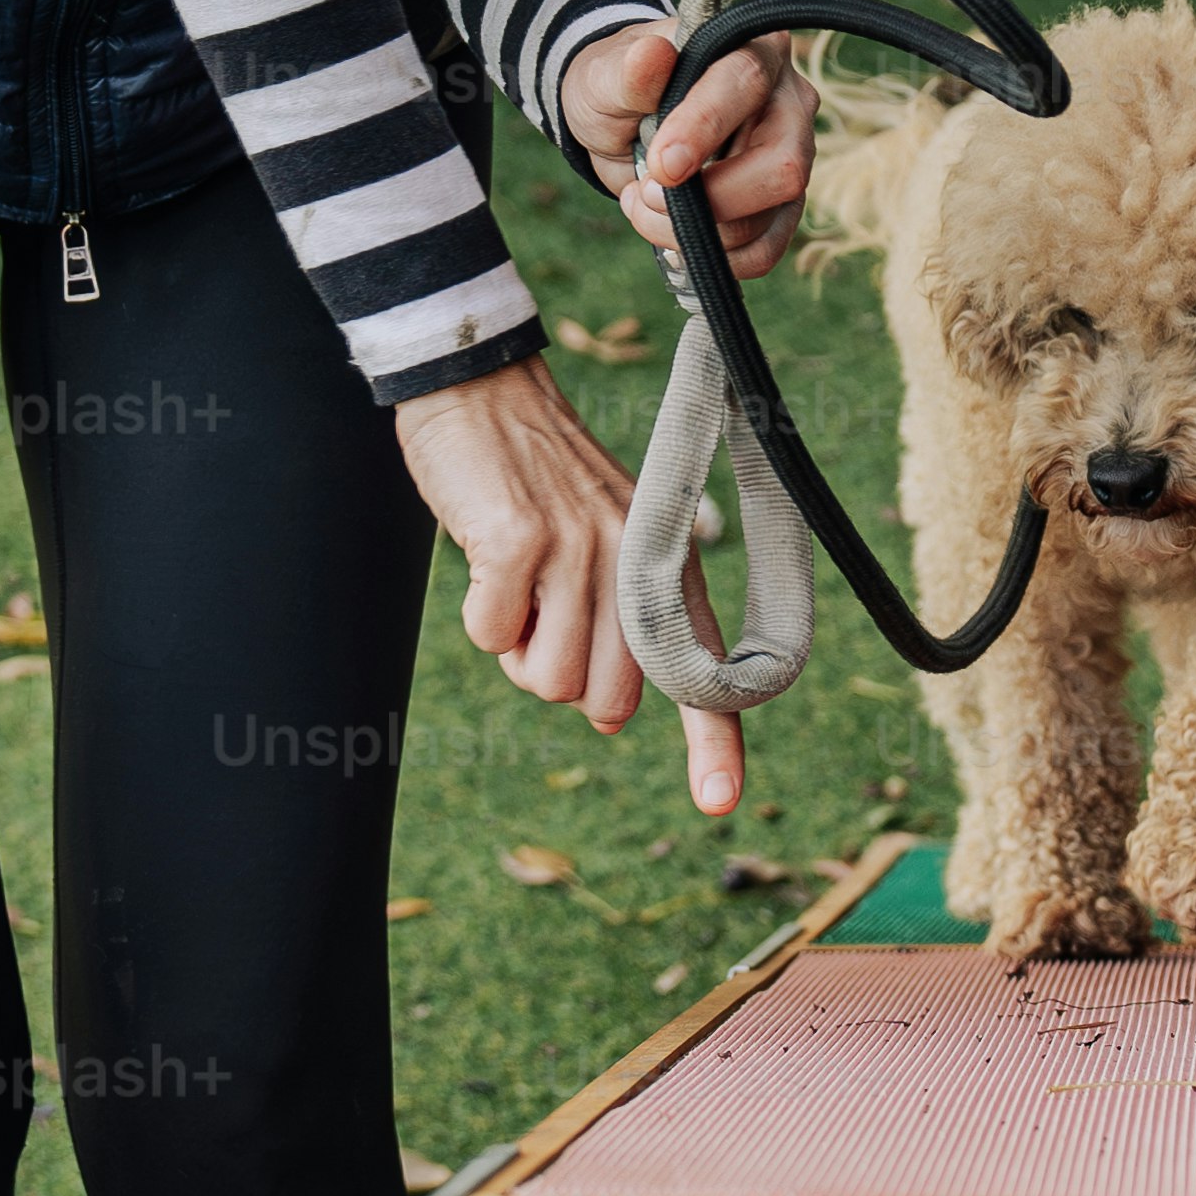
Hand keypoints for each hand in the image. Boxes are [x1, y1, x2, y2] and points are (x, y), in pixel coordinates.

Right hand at [389, 357, 745, 816]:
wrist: (483, 391)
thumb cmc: (539, 481)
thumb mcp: (603, 545)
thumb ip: (619, 627)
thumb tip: (611, 720)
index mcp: (669, 565)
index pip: (700, 669)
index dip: (714, 742)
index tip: (718, 805)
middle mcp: (637, 560)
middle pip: (604, 699)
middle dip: (559, 677)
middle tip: (541, 609)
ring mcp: (580, 550)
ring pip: (545, 679)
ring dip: (514, 648)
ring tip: (514, 580)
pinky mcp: (519, 542)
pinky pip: (491, 634)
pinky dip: (477, 616)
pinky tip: (484, 561)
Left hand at [558, 21, 813, 279]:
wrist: (622, 125)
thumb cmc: (620, 88)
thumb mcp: (606, 74)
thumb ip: (628, 71)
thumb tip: (651, 56)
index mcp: (752, 50)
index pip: (745, 84)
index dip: (703, 129)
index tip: (659, 165)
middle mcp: (788, 103)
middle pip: (782, 166)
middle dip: (711, 198)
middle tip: (648, 193)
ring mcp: (792, 159)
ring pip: (769, 216)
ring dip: (697, 232)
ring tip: (645, 206)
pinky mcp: (780, 206)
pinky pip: (766, 250)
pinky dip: (715, 259)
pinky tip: (674, 241)